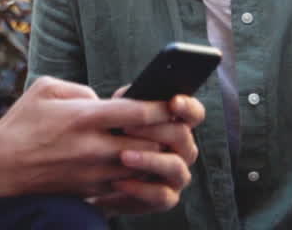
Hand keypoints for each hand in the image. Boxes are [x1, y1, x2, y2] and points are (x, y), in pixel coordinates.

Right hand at [0, 77, 190, 200]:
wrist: (0, 165)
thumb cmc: (22, 123)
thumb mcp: (46, 89)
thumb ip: (82, 89)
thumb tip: (107, 100)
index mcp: (83, 118)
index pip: (138, 113)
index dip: (161, 106)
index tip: (169, 101)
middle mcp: (93, 148)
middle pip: (151, 143)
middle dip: (165, 133)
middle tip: (169, 123)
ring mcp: (94, 173)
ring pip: (145, 167)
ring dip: (154, 154)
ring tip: (153, 140)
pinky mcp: (91, 189)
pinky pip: (129, 183)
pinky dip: (138, 171)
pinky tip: (134, 159)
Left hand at [82, 87, 203, 213]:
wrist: (97, 179)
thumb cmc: (111, 139)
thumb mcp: (117, 119)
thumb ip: (128, 104)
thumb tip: (129, 93)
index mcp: (175, 126)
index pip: (193, 114)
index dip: (188, 107)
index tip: (173, 102)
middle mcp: (182, 151)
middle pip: (182, 137)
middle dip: (155, 130)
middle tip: (126, 126)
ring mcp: (177, 175)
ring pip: (175, 167)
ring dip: (149, 160)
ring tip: (122, 156)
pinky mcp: (165, 198)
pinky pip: (161, 196)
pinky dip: (140, 188)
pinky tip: (118, 181)